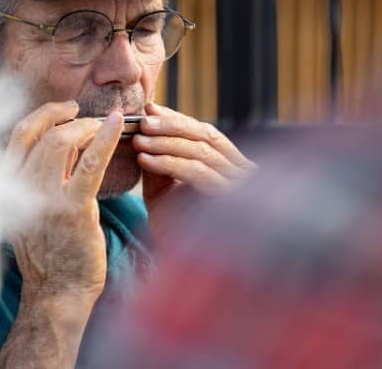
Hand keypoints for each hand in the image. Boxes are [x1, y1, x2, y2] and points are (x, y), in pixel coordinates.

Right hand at [5, 101, 122, 299]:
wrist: (57, 292)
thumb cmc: (48, 251)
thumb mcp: (29, 208)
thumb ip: (39, 174)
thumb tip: (60, 139)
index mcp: (7, 186)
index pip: (19, 135)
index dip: (43, 114)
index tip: (65, 109)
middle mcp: (20, 189)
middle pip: (41, 134)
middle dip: (67, 118)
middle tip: (87, 116)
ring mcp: (45, 198)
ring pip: (61, 142)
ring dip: (85, 127)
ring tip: (103, 126)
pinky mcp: (72, 209)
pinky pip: (90, 164)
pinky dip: (104, 139)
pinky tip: (115, 125)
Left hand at [133, 103, 255, 240]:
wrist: (183, 271)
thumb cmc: (173, 227)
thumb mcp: (163, 185)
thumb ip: (159, 156)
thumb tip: (146, 120)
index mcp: (230, 165)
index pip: (205, 132)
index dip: (177, 119)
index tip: (149, 110)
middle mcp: (243, 172)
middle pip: (206, 136)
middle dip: (171, 126)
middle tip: (142, 122)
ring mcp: (242, 186)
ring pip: (201, 152)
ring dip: (165, 143)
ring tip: (138, 141)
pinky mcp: (232, 201)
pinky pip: (198, 173)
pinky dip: (169, 163)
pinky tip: (146, 160)